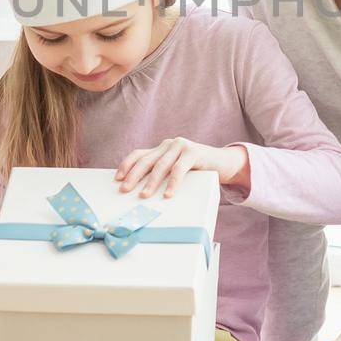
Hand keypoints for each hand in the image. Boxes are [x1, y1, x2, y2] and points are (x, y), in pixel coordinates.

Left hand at [115, 137, 247, 197]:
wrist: (224, 162)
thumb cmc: (197, 170)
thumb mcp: (176, 169)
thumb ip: (162, 173)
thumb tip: (140, 191)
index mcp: (162, 148)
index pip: (139, 154)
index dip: (126, 165)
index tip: (117, 179)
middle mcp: (169, 144)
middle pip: (146, 160)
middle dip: (133, 176)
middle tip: (125, 190)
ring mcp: (181, 146)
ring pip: (161, 165)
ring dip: (151, 182)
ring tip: (144, 196)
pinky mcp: (193, 152)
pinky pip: (179, 169)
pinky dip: (172, 183)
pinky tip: (168, 194)